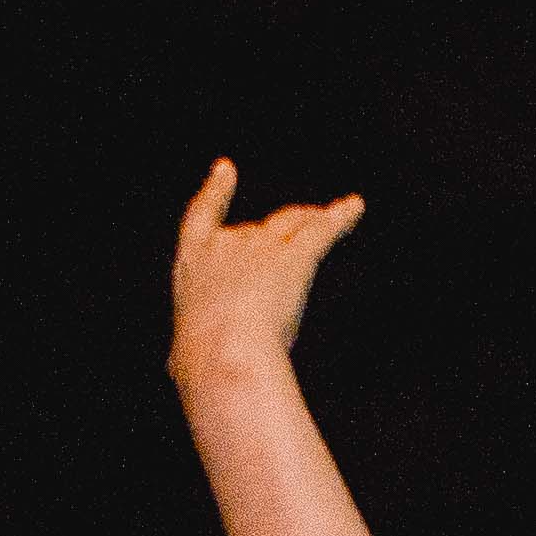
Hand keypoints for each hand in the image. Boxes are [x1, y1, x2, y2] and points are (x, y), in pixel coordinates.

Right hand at [165, 160, 362, 386]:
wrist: (223, 353)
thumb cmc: (200, 360)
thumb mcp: (184, 351)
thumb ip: (189, 348)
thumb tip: (181, 366)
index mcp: (191, 263)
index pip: (201, 217)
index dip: (216, 191)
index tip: (226, 169)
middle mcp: (227, 245)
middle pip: (258, 229)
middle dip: (277, 232)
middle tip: (298, 230)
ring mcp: (262, 248)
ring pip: (294, 224)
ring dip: (311, 219)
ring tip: (326, 215)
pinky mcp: (295, 259)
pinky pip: (322, 231)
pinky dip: (342, 217)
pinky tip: (355, 207)